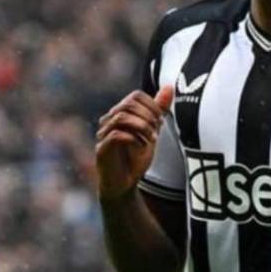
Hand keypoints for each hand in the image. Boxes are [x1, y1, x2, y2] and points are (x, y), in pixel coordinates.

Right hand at [96, 86, 174, 201]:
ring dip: (142, 127)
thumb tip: (169, 86)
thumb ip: (158, 110)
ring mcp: (103, 135)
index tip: (160, 122)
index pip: (135, 96)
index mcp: (120, 113)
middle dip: (148, 116)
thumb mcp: (152, 131)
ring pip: (121, 116)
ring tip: (151, 140)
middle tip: (156, 131)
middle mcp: (108, 121)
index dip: (152, 106)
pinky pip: (115, 135)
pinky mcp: (101, 150)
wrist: (124, 185)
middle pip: (128, 104)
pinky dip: (134, 139)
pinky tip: (141, 147)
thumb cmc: (135, 158)